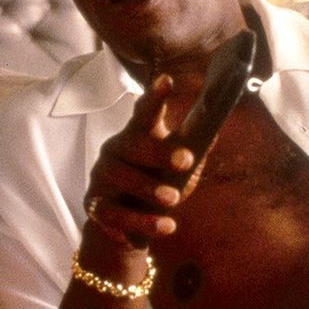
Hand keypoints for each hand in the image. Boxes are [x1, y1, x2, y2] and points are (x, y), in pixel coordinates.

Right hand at [84, 74, 197, 247]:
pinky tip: (160, 227)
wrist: (125, 225)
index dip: (155, 97)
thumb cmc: (155, 185)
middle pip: (132, 145)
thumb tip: (213, 133)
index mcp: (137, 137)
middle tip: (186, 161)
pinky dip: (136, 222)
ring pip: (119, 178)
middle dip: (158, 152)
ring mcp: (102, 178)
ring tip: (173, 203)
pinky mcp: (96, 206)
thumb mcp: (177, 170)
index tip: (167, 81)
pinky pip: (112, 213)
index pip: (144, 114)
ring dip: (147, 190)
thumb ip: (192, 152)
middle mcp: (115, 151)